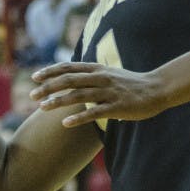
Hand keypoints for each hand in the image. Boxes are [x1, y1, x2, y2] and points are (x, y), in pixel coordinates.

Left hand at [31, 62, 165, 125]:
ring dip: (58, 101)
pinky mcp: (117, 106)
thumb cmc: (131, 84)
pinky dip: (78, 117)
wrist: (157, 89)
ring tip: (42, 108)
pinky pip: (94, 112)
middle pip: (70, 80)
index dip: (51, 71)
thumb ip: (92, 75)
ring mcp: (109, 92)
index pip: (69, 67)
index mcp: (98, 69)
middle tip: (31, 95)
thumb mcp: (110, 74)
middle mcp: (101, 78)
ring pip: (79, 95)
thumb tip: (72, 77)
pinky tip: (65, 123)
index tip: (35, 77)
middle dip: (49, 87)